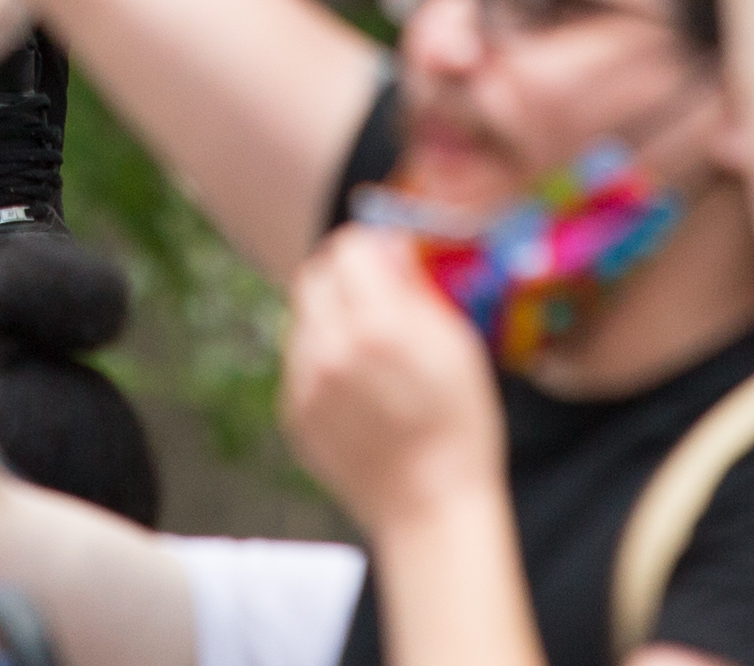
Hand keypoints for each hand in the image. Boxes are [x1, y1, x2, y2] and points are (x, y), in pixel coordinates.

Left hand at [278, 227, 502, 532]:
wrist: (430, 506)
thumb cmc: (459, 425)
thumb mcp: (457, 345)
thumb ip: (416, 289)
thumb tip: (389, 247)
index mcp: (377, 326)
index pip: (347, 249)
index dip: (369, 248)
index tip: (385, 259)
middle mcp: (330, 349)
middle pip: (312, 276)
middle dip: (341, 276)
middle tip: (371, 294)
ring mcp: (305, 385)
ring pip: (301, 320)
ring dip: (329, 319)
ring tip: (370, 354)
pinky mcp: (293, 414)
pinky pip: (298, 364)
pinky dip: (322, 361)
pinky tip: (358, 391)